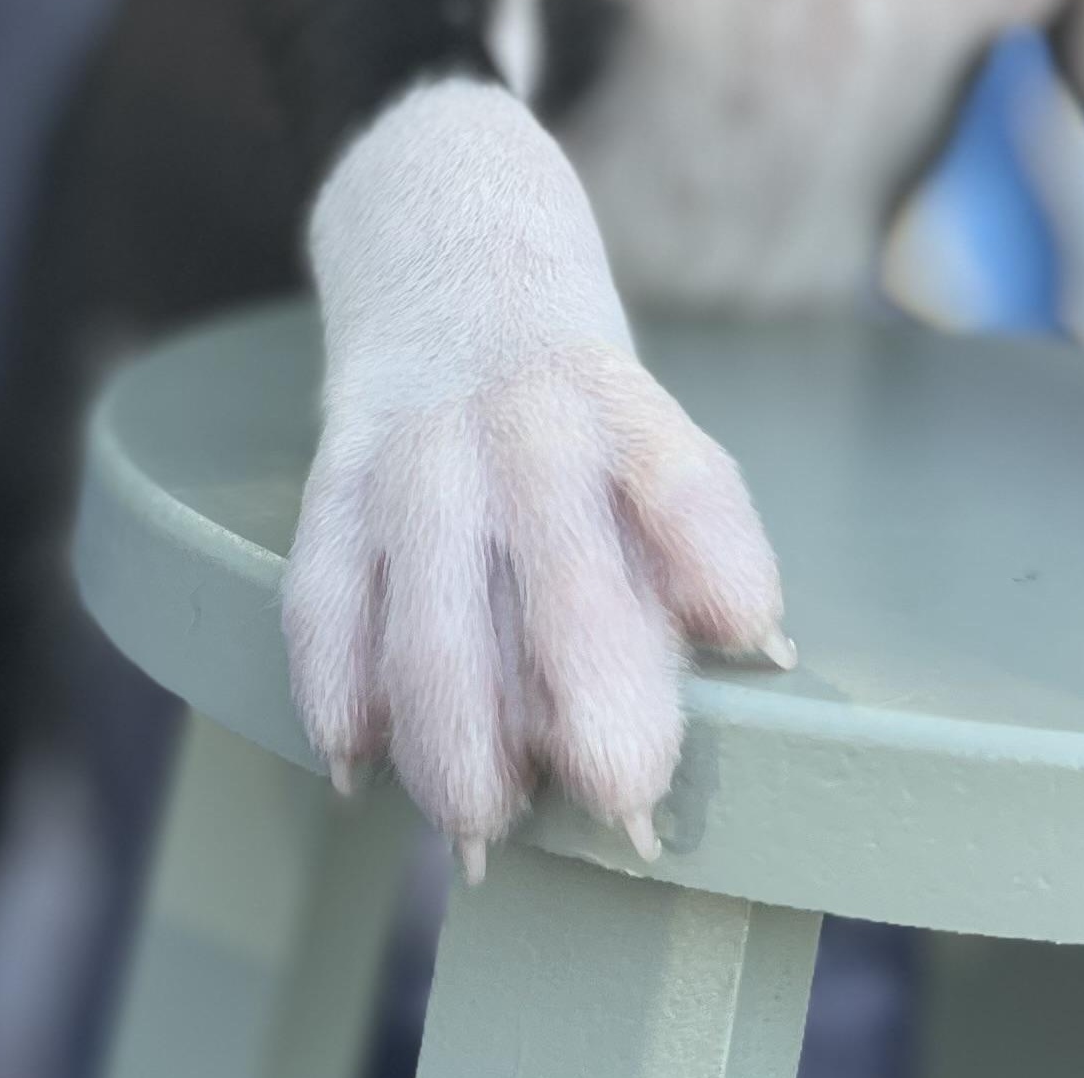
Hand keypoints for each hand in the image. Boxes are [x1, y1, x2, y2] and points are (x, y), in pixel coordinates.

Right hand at [280, 334, 790, 874]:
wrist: (447, 260)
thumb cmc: (573, 405)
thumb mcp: (643, 433)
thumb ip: (683, 547)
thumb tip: (756, 653)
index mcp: (623, 411)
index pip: (680, 481)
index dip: (715, 562)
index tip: (744, 632)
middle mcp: (523, 430)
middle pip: (562, 572)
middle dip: (592, 695)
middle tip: (622, 792)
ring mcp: (420, 458)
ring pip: (433, 615)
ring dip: (456, 737)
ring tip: (482, 822)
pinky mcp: (337, 485)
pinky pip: (327, 601)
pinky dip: (340, 692)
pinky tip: (362, 761)